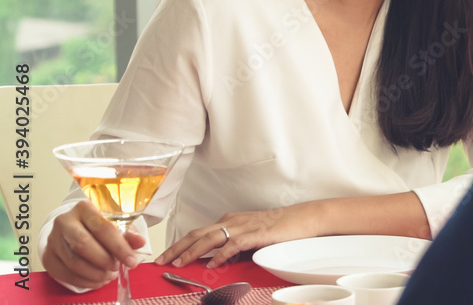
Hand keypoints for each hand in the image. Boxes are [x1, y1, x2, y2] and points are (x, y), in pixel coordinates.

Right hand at [41, 200, 145, 288]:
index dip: (119, 247)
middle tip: (116, 268)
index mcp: (84, 208)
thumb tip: (140, 243)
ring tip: (108, 275)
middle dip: (104, 261)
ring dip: (95, 274)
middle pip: (83, 245)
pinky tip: (96, 280)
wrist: (70, 227)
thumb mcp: (114, 223)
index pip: (102, 228)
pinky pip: (65, 274)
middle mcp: (64, 221)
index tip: (131, 261)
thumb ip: (127, 233)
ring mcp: (53, 239)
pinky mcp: (48, 256)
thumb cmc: (96, 225)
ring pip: (74, 262)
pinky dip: (84, 281)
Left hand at [156, 203, 318, 268]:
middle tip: (161, 261)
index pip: (198, 232)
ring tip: (178, 264)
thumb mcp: (250, 235)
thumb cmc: (279, 228)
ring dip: (192, 251)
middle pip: (197, 233)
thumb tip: (216, 260)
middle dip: (176, 248)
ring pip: (210, 237)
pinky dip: (221, 254)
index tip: (165, 256)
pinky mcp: (256, 234)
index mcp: (229, 220)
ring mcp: (243, 226)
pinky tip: (212, 263)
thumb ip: (233, 245)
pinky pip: (233, 244)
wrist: (302, 218)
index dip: (179, 244)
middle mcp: (232, 221)